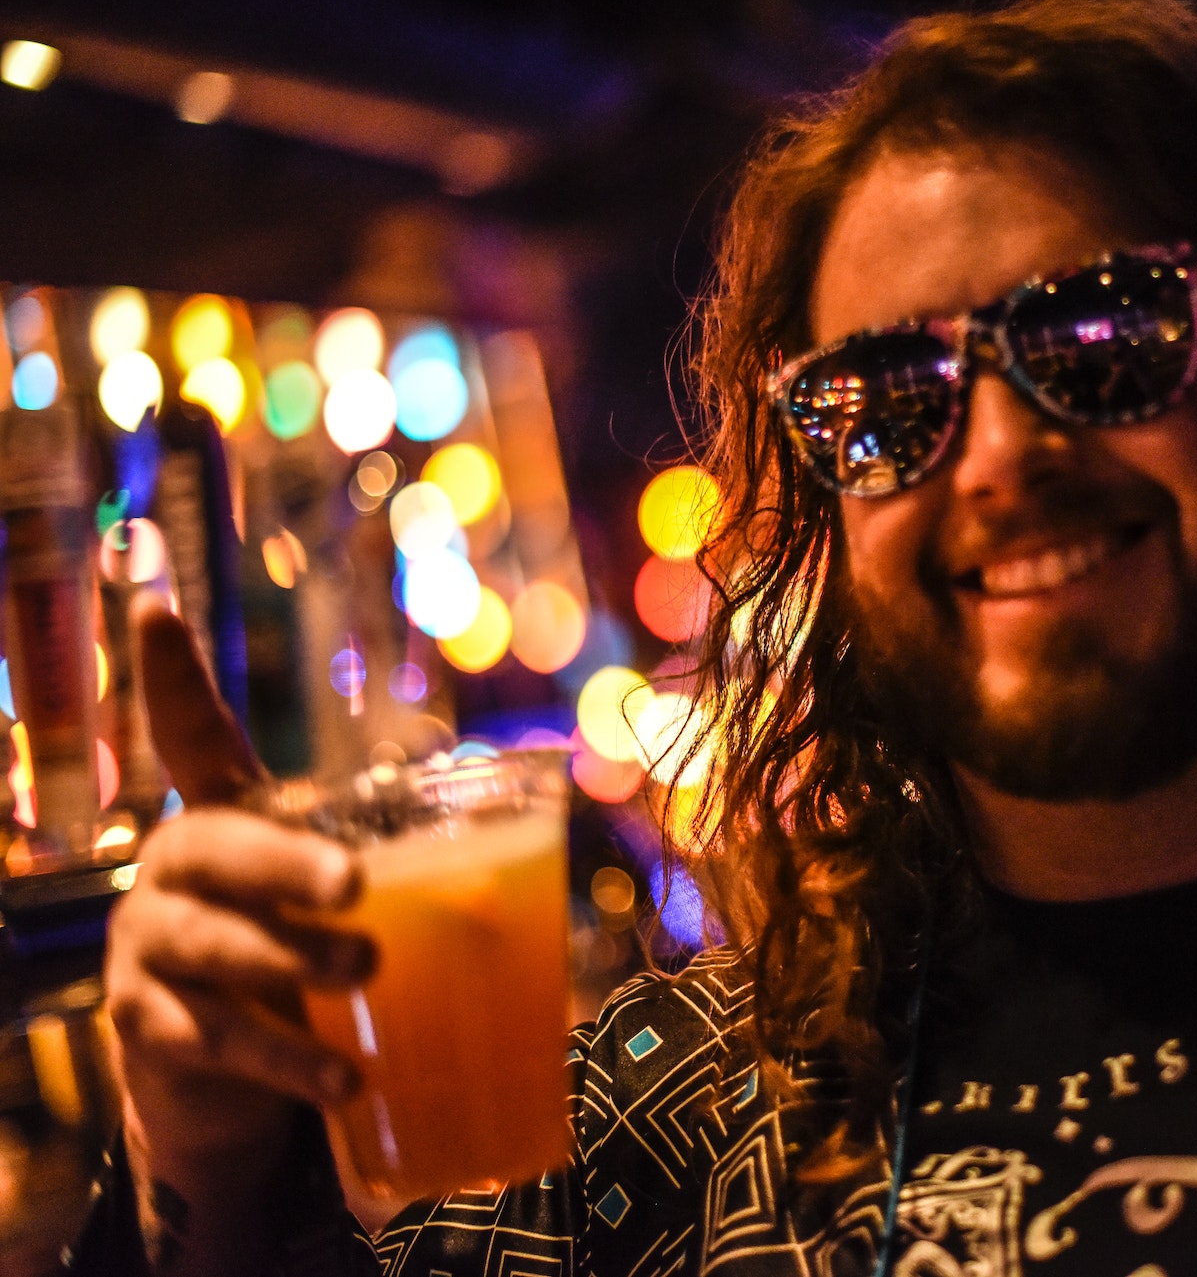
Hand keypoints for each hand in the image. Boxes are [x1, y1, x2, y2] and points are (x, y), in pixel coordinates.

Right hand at [104, 606, 371, 1165]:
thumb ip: (426, 855)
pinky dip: (286, 1061)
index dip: (167, 671)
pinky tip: (344, 1082)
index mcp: (231, 817)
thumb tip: (562, 804)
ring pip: (215, 944)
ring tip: (366, 973)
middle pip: (220, 846)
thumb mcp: (352, 901)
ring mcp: (152, 946)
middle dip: (286, 863)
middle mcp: (179, 867)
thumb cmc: (307, 957)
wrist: (228, 1084)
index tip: (149, 598)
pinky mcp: (148, 1029)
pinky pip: (214, 1039)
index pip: (189, 734)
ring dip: (294, 961)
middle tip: (356, 884)